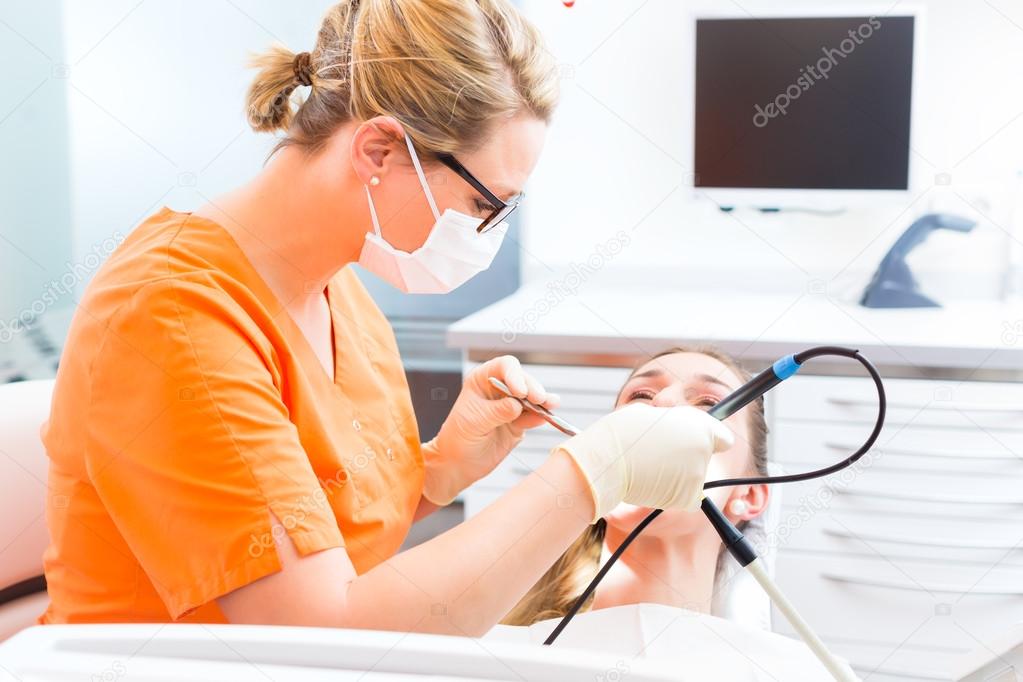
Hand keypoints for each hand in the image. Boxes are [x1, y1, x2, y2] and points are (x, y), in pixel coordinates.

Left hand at [421, 355, 558, 505]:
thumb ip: (496, 412)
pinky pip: (533, 418)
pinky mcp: (519, 424)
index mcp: (482, 380)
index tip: (520, 391)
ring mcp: (511, 407)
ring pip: (531, 398)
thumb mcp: (473, 422)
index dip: (515, 375)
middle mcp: (499, 390)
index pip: (503, 367)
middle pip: (522, 380)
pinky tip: (548, 418)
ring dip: (543, 401)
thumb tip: (517, 405)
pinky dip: (542, 417)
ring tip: (551, 404)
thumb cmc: (457, 438)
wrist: (458, 463)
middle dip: (532, 388)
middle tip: (538, 399)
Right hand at [556, 403, 734, 521]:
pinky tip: (652, 483)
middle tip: (660, 455)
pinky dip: (671, 493)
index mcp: (701, 426)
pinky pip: (685, 497)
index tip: (698, 445)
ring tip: (650, 467)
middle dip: (687, 459)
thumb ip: (675, 424)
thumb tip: (677, 430)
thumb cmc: (623, 433)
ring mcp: (698, 474)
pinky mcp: (688, 496)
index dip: (710, 442)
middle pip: (703, 459)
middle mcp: (704, 450)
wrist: (609, 459)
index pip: (723, 439)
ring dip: (677, 476)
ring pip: (692, 478)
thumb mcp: (653, 415)